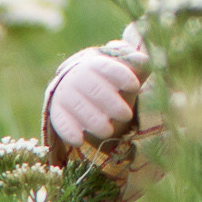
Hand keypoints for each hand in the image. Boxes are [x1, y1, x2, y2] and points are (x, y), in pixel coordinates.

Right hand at [44, 33, 149, 148]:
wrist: (81, 92)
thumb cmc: (111, 83)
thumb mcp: (125, 72)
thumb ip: (136, 65)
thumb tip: (143, 60)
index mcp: (95, 63)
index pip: (106, 66)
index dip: (121, 75)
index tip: (135, 86)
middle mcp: (77, 77)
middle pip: (93, 88)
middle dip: (111, 103)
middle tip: (126, 115)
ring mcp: (65, 94)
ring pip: (78, 106)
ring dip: (93, 120)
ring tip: (109, 132)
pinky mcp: (57, 113)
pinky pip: (60, 121)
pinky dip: (68, 131)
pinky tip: (80, 141)